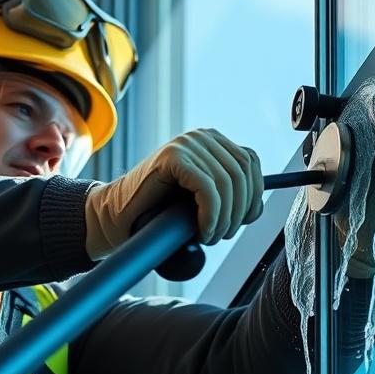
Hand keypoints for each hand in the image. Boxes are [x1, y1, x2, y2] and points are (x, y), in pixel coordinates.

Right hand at [84, 128, 263, 259]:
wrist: (116, 217)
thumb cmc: (157, 213)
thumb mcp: (201, 201)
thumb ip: (227, 195)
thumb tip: (257, 207)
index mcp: (212, 142)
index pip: (251, 163)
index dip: (253, 197)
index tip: (240, 223)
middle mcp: (201, 137)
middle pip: (242, 173)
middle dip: (239, 212)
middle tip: (221, 235)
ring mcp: (186, 143)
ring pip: (227, 183)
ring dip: (224, 218)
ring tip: (210, 236)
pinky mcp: (173, 156)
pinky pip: (208, 187)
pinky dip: (211, 215)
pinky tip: (202, 231)